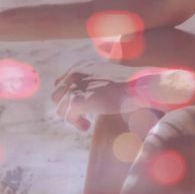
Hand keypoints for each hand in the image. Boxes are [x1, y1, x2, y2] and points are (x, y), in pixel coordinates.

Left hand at [52, 63, 194, 130]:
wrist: (137, 87)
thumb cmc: (131, 83)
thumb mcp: (110, 77)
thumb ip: (97, 82)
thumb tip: (94, 94)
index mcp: (82, 66)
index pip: (63, 81)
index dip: (69, 96)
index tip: (81, 106)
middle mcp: (74, 74)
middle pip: (57, 94)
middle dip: (67, 107)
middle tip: (81, 116)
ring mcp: (74, 87)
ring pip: (60, 106)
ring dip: (71, 116)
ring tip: (84, 123)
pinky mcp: (77, 101)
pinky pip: (67, 115)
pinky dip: (76, 122)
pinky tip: (87, 126)